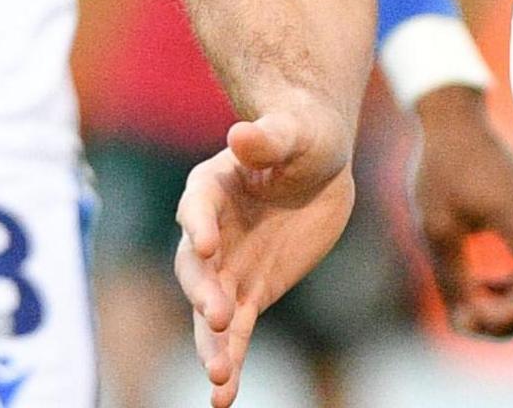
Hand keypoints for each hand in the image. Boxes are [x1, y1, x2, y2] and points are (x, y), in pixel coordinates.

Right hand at [175, 108, 356, 407]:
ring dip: (211, 345)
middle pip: (196, 269)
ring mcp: (225, 268)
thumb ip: (267, 139)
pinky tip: (223, 396)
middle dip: (203, 293)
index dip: (199, 227)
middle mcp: (207, 234)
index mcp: (209, 188)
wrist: (317, 161)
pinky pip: (234, 333)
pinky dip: (230, 362)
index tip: (204, 246)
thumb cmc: (301, 135)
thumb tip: (242, 134)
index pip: (197, 209)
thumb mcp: (293, 132)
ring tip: (219, 378)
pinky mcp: (249, 293)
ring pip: (209, 312)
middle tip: (215, 316)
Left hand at [407, 88, 512, 337]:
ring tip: (474, 298)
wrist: (458, 125)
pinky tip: (491, 282)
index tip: (460, 314)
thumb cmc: (444, 172)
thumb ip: (456, 281)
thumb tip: (466, 322)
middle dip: (507, 319)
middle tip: (465, 314)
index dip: (498, 323)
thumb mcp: (440, 232)